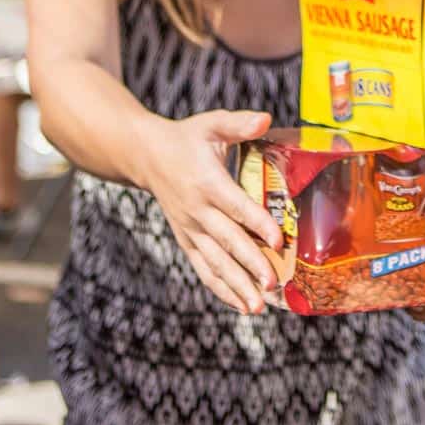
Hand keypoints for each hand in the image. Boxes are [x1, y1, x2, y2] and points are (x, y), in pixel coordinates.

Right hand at [136, 109, 282, 314]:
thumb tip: (265, 118)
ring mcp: (190, 230)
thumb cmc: (186, 138)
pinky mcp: (186, 240)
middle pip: (227, 241)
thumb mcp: (211, 124)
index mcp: (207, 183)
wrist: (146, 157)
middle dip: (249, 264)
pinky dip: (220, 288)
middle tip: (271, 283)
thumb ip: (238, 124)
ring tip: (257, 306)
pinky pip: (203, 268)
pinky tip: (241, 305)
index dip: (257, 223)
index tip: (278, 241)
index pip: (236, 206)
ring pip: (214, 262)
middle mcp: (197, 211)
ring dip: (236, 285)